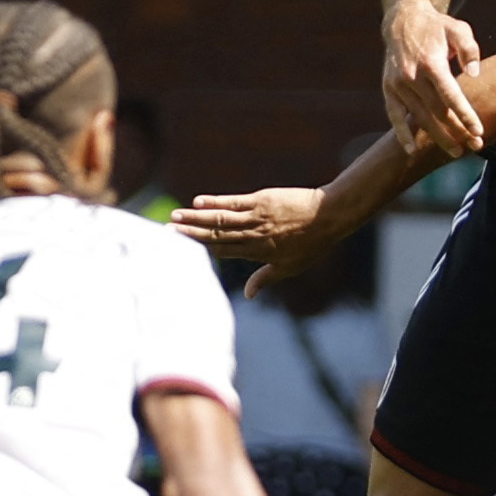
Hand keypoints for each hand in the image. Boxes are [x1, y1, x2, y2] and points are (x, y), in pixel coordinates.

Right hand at [175, 187, 332, 291]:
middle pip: (216, 237)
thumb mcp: (290, 267)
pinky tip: (198, 202)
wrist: (329, 217)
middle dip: (190, 235)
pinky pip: (234, 202)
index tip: (181, 249)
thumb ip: (265, 278)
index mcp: (257, 253)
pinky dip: (215, 202)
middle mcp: (252, 237)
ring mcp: (256, 218)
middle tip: (166, 232)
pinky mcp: (261, 201)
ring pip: (221, 220)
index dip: (201, 250)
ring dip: (196, 219)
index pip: (222, 252)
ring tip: (175, 217)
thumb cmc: (312, 243)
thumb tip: (248, 294)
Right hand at [381, 0, 482, 154]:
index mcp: (431, 62)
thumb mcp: (458, 29)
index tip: (478, 130)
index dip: (464, 114)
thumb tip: (474, 74)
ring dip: (438, 137)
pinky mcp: (388, 88)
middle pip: (437, 111)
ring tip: (457, 151)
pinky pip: (394, 116)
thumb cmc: (437, 27)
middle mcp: (412, 75)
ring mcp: (398, 84)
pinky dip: (402, 134)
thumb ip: (469, 49)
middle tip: (476, 145)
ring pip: (419, 117)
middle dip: (457, 131)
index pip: (450, 95)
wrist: (403, 20)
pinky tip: (412, 151)